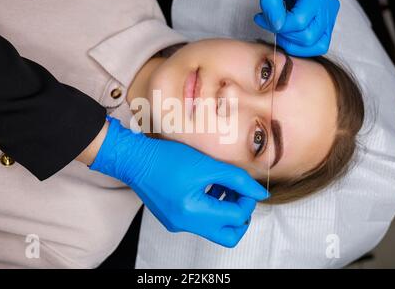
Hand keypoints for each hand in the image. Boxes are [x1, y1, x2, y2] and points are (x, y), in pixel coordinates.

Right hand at [90, 116, 268, 247]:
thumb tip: (260, 193)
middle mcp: (185, 225)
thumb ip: (237, 179)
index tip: (246, 185)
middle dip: (240, 217)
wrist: (135, 160)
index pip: (236, 218)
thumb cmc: (166, 158)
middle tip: (240, 196)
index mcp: (193, 212)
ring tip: (224, 186)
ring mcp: (177, 224)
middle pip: (227, 236)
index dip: (248, 201)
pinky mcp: (172, 220)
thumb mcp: (206, 165)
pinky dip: (210, 209)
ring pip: (213, 229)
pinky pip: (199, 222)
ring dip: (225, 211)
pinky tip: (209, 188)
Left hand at [254, 0, 339, 56]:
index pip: (299, 22)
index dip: (279, 26)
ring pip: (316, 46)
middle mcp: (329, 7)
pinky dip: (301, 47)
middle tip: (273, 25)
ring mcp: (331, 18)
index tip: (264, 19)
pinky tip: (289, 36)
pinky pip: (318, 46)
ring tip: (281, 31)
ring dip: (293, 44)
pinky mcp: (327, 27)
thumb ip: (270, 5)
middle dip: (285, 36)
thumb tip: (277, 27)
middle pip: (308, 38)